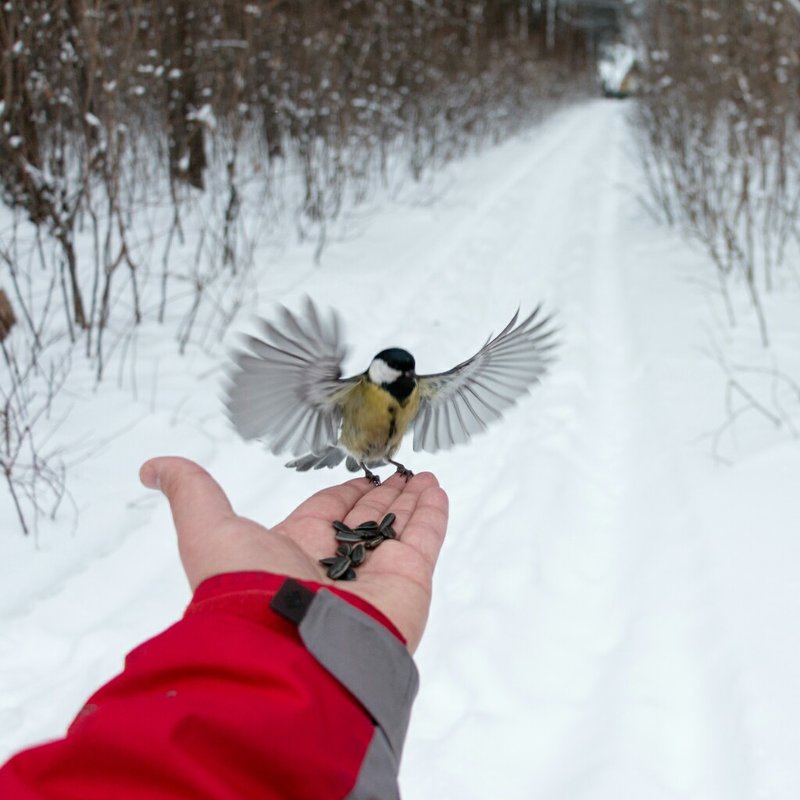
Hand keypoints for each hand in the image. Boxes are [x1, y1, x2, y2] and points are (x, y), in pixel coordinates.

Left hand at [139, 457, 447, 651]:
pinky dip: (433, 514)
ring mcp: (373, 576)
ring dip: (411, 500)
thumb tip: (153, 466)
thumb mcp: (208, 529)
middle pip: (364, 520)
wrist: (290, 649)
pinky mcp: (407, 582)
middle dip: (381, 494)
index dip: (342, 492)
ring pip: (396, 527)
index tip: (359, 474)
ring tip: (424, 476)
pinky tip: (436, 489)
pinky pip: (423, 539)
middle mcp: (333, 567)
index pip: (325, 514)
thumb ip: (190, 491)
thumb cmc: (245, 592)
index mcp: (292, 553)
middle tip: (398, 472)